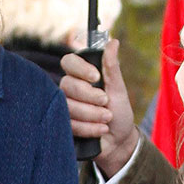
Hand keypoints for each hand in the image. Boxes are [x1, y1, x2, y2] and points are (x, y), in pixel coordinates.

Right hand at [59, 38, 137, 178]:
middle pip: (67, 85)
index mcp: (81, 76)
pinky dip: (89, 128)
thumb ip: (112, 67)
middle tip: (106, 102)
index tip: (96, 77)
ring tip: (107, 119)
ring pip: (68, 106)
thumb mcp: (119, 89)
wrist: (119, 142)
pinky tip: (101, 130)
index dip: (80, 69)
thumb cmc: (119, 113)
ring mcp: (64, 107)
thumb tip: (113, 42)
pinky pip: (70, 124)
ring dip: (92, 114)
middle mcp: (69, 89)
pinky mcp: (64, 125)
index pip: (68, 62)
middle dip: (90, 96)